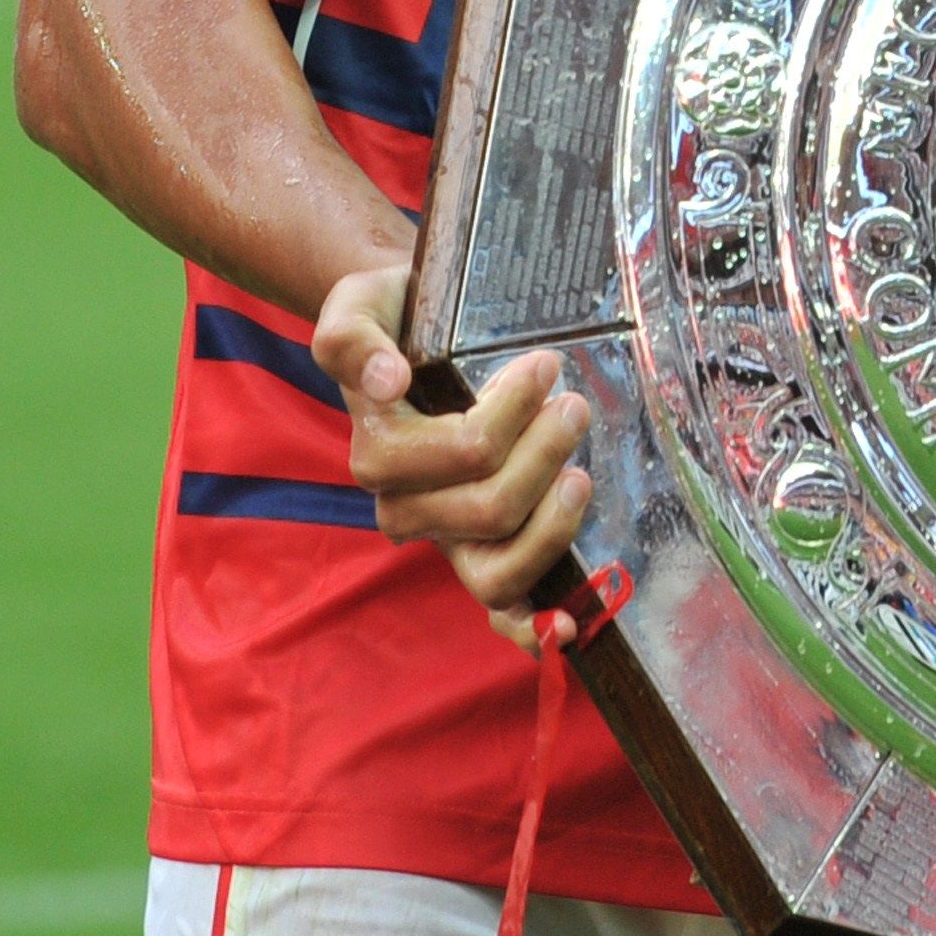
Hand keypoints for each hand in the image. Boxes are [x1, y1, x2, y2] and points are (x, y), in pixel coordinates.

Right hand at [311, 262, 592, 649]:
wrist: (407, 332)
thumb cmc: (391, 318)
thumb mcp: (357, 307)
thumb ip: (354, 342)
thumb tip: (387, 382)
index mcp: (379, 454)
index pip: (466, 452)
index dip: (515, 412)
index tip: (544, 364)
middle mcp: (404, 508)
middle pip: (491, 510)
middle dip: (545, 456)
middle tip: (574, 406)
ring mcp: (443, 538)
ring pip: (497, 572)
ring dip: (552, 529)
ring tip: (581, 475)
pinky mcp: (476, 552)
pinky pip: (498, 608)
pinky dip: (530, 627)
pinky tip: (567, 627)